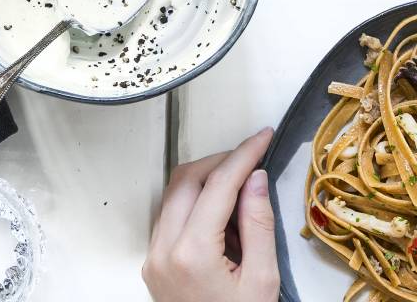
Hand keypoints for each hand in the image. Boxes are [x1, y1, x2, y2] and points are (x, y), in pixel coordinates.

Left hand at [143, 128, 279, 300]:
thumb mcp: (262, 279)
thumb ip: (258, 224)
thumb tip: (255, 179)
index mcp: (191, 253)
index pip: (217, 185)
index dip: (243, 155)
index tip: (262, 137)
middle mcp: (163, 251)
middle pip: (186, 180)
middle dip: (220, 161)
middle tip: (252, 157)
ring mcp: (153, 258)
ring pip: (173, 196)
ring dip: (206, 181)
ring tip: (242, 188)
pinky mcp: (153, 264)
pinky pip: (170, 217)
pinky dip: (195, 203)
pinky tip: (223, 214)